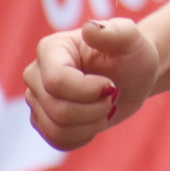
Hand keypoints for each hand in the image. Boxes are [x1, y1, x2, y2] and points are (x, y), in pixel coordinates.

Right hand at [23, 17, 160, 150]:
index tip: (111, 85)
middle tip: (113, 96)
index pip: (56, 82)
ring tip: (105, 107)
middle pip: (57, 109)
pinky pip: (58, 141)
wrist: (133, 77)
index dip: (88, 91)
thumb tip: (90, 29)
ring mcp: (37, 99)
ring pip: (57, 129)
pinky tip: (95, 119)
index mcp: (51, 49)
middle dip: (94, 109)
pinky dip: (84, 135)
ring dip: (92, 124)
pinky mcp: (43, 121)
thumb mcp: (131, 39)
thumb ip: (114, 31)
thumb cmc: (132, 54)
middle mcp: (36, 74)